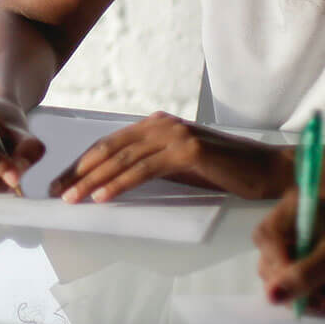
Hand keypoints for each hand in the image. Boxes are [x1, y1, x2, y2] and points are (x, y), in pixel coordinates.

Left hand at [48, 111, 291, 202]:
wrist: (268, 169)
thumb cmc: (225, 171)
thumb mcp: (179, 166)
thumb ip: (150, 165)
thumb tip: (115, 180)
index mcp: (155, 125)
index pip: (109, 145)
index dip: (82, 164)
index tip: (61, 183)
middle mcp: (161, 124)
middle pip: (109, 149)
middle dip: (79, 172)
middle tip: (56, 192)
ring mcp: (174, 134)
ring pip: (122, 159)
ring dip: (93, 181)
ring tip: (72, 199)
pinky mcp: (187, 150)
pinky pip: (144, 169)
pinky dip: (120, 183)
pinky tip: (103, 197)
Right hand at [252, 192, 324, 314]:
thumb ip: (304, 275)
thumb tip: (271, 295)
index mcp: (298, 210)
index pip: (266, 235)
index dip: (276, 259)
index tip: (294, 279)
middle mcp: (294, 230)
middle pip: (267, 259)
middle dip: (289, 282)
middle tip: (316, 293)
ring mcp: (300, 255)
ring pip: (277, 281)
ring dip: (301, 297)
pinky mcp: (308, 277)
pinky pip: (291, 295)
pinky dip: (309, 303)